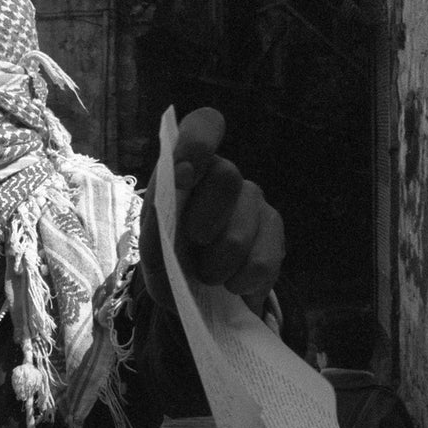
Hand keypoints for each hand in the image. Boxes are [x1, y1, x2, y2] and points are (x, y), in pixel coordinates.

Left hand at [140, 107, 284, 311]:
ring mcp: (254, 201)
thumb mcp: (152, 251)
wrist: (201, 301)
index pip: (204, 126)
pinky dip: (240, 282)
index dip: (198, 143)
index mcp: (189, 169)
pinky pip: (261, 261)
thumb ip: (155, 224)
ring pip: (240, 233)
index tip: (185, 173)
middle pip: (227, 176)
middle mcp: (224, 176)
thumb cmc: (172, 266)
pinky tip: (232, 284)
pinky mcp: (275, 231)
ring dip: (216, 266)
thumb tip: (174, 194)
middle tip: (195, 243)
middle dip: (205, 219)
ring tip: (207, 275)